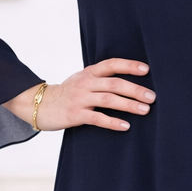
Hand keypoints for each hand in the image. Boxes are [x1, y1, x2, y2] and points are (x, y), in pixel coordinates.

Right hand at [3, 59, 154, 131]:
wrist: (39, 104)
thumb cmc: (68, 93)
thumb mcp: (83, 80)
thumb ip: (101, 79)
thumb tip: (131, 81)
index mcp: (89, 73)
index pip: (111, 64)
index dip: (129, 65)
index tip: (147, 70)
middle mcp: (85, 83)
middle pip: (114, 83)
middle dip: (135, 89)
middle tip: (152, 97)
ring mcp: (80, 99)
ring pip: (108, 100)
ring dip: (129, 105)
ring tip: (145, 110)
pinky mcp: (75, 115)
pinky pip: (97, 118)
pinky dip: (112, 122)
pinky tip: (126, 126)